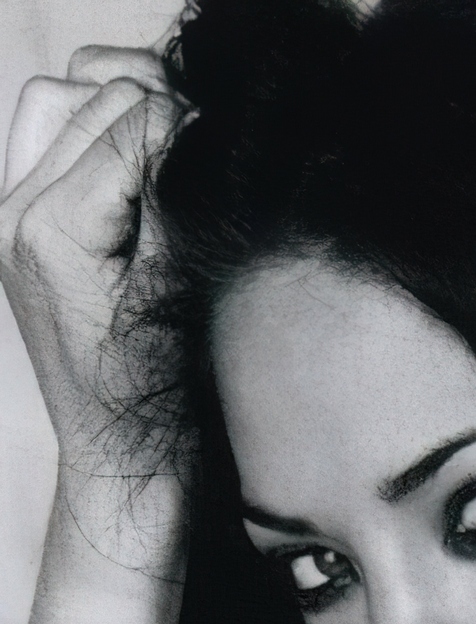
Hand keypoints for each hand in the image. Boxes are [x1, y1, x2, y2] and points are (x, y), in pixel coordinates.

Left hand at [0, 49, 184, 566]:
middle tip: (214, 160)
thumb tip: (196, 127)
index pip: (136, 119)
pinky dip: (94, 131)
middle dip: (162, 111)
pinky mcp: (24, 223)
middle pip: (97, 94)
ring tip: (174, 150)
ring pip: (62, 97)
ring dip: (121, 111)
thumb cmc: (165, 405)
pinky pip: (48, 133)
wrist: (125, 468)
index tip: (243, 164)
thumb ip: (177, 202)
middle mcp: (15, 211)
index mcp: (52, 230)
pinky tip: (138, 169)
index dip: (201, 129)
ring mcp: (11, 214)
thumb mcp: (183, 297)